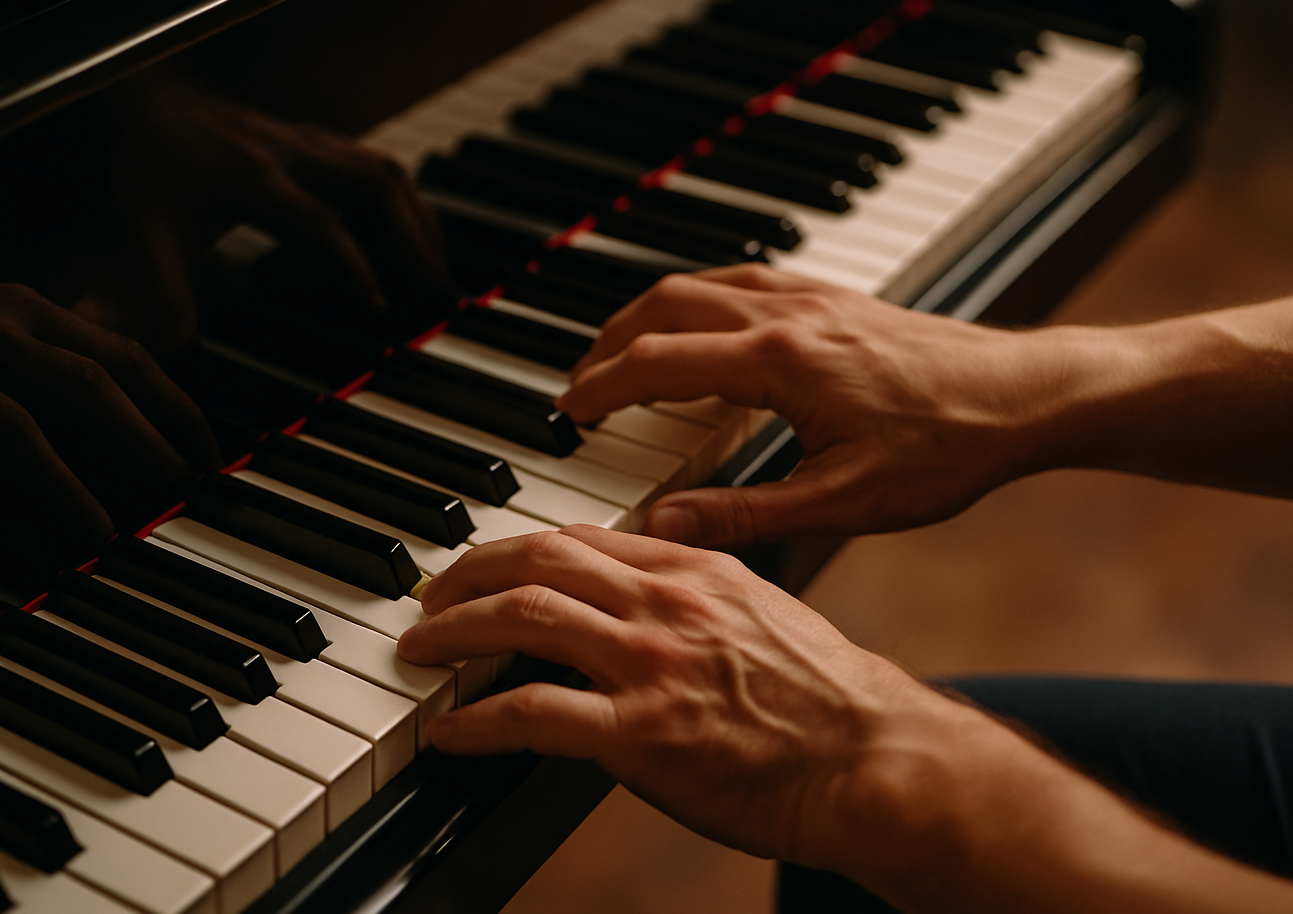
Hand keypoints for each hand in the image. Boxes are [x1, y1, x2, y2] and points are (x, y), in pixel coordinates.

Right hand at [0, 279, 220, 574]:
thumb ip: (56, 351)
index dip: (176, 409)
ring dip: (64, 489)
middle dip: (143, 442)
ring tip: (100, 537)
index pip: (125, 357)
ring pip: (14, 433)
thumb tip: (136, 400)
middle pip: (87, 388)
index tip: (210, 455)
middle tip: (182, 494)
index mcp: (25, 311)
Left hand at [78, 66, 456, 349]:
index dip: (352, 268)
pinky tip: (406, 241)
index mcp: (250, 178)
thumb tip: (169, 351)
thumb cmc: (145, 165)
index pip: (318, 224)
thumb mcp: (141, 234)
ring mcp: (304, 144)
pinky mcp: (311, 144)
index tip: (380, 311)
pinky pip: (371, 168)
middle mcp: (287, 153)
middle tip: (439, 291)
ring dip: (417, 219)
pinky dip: (399, 205)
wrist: (139, 98)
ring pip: (381, 170)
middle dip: (413, 238)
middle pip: (373, 182)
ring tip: (438, 270)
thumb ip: (158, 296)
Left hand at [398, 525, 1292, 913]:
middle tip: (429, 597)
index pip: (579, 535)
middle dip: (466, 573)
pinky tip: (450, 731)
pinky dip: (477, 719)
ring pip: (522, 618)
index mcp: (693, 565)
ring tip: (420, 649)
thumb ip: (690, 592)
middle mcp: (665, 600)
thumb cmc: (825, 696)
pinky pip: (533, 713)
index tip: (481, 564)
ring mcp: (651, 664)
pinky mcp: (642, 734)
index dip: (514, 547)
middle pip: (536, 560)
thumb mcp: (759, 610)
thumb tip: (631, 590)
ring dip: (454, 632)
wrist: (873, 758)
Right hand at [557, 265, 1082, 546]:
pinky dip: (700, 299)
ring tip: (624, 356)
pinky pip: (744, 279)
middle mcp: (788, 314)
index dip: (602, 386)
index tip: (568, 410)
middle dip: (610, 343)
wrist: (1027, 396)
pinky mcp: (837, 297)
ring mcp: (814, 298)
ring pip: (702, 284)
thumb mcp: (846, 501)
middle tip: (582, 385)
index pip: (657, 361)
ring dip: (650, 315)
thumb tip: (666, 526)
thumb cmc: (949, 448)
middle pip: (665, 306)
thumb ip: (748, 513)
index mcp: (779, 362)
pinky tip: (705, 325)